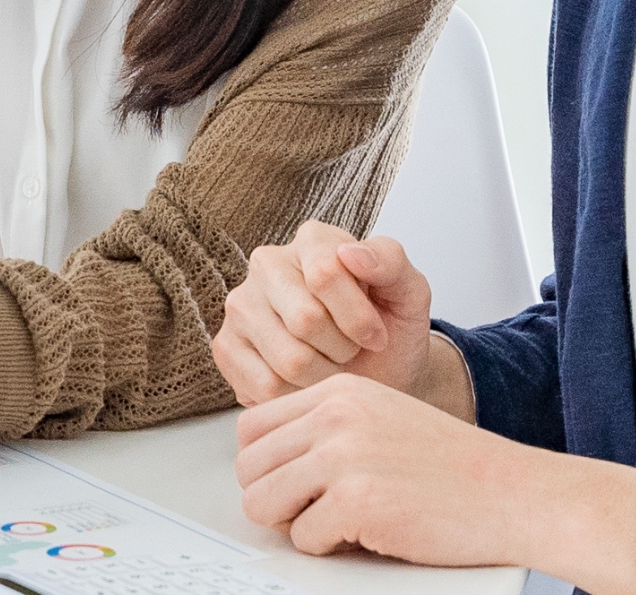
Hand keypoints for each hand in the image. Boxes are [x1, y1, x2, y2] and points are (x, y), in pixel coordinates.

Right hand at [213, 223, 435, 404]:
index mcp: (312, 240)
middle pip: (304, 319)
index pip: (326, 274)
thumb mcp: (409, 293)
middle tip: (351, 350)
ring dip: (322, 377)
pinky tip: (306, 381)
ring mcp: (240, 305)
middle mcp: (267, 263)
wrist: (377, 373)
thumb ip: (390, 262)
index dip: (359, 318)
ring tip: (330, 364)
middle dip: (342, 349)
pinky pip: (264, 386)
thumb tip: (352, 252)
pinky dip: (296, 395)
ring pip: (287, 358)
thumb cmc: (389, 329)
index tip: (377, 336)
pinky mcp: (226, 346)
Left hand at [234, 376, 635, 593]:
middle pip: (249, 466)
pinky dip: (330, 548)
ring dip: (295, 525)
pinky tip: (368, 535)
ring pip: (261, 502)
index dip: (266, 466)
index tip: (294, 485)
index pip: (252, 427)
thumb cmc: (456, 469)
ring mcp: (343, 457)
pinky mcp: (356, 502)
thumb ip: (328, 430)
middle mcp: (334, 416)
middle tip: (314, 513)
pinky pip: (303, 539)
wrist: (516, 495)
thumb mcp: (383, 420)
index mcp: (339, 392)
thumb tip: (267, 464)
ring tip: (337, 524)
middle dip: (275, 499)